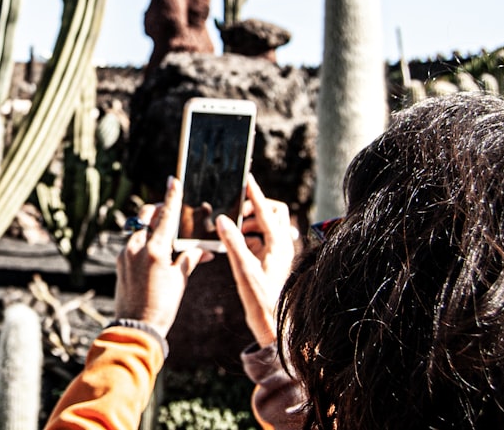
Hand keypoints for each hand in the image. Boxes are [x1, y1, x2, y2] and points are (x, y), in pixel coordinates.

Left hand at [115, 177, 211, 334]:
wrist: (136, 328)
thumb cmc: (162, 306)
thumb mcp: (180, 280)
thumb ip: (189, 259)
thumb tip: (202, 250)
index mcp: (154, 250)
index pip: (166, 216)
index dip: (172, 196)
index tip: (173, 180)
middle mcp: (136, 247)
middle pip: (145, 216)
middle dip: (157, 209)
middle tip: (169, 208)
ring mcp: (125, 254)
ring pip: (138, 229)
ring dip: (151, 226)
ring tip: (165, 233)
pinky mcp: (120, 262)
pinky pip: (133, 243)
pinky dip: (144, 241)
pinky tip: (155, 251)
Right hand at [217, 176, 294, 346]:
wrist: (273, 326)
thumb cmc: (261, 301)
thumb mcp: (243, 270)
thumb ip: (232, 243)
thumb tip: (222, 219)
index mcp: (278, 244)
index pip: (266, 210)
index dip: (254, 193)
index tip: (246, 178)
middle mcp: (281, 245)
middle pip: (273, 212)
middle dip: (254, 207)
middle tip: (235, 212)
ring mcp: (277, 252)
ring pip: (265, 225)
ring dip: (249, 222)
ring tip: (231, 229)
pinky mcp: (270, 260)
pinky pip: (259, 239)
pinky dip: (247, 236)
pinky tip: (233, 244)